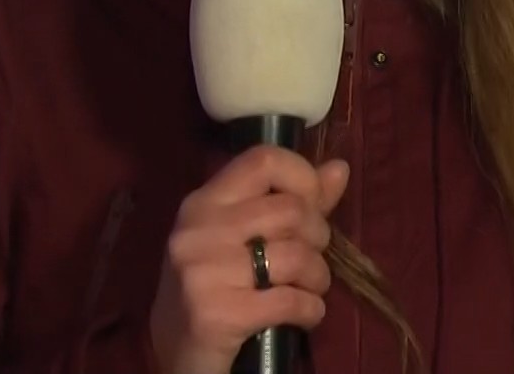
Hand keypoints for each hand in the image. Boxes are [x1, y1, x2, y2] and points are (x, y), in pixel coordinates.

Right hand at [149, 146, 349, 373]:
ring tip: (310, 289)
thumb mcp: (242, 239)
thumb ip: (293, 202)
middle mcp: (199, 228)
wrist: (175, 354)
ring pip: (296, 256)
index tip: (313, 205)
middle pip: (291, 210)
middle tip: (311, 260)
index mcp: (204, 201)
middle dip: (318, 238)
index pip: (263, 159)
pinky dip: (311, 310)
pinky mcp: (217, 314)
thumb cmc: (213, 289)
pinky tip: (305, 315)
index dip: (303, 176)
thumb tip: (339, 168)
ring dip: (318, 278)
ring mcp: (205, 270)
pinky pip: (290, 301)